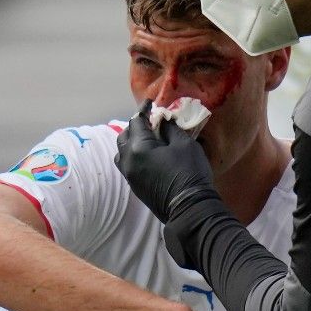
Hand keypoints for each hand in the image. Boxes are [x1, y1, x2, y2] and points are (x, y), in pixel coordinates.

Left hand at [116, 102, 217, 223]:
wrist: (189, 208)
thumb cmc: (189, 172)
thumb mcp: (184, 144)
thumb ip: (170, 129)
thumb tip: (163, 121)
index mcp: (138, 148)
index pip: (136, 122)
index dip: (143, 110)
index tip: (150, 103)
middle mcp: (128, 160)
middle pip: (124, 136)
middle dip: (135, 125)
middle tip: (150, 120)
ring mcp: (129, 175)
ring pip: (122, 152)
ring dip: (131, 141)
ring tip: (146, 138)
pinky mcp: (134, 186)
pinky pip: (126, 164)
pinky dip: (132, 154)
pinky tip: (146, 154)